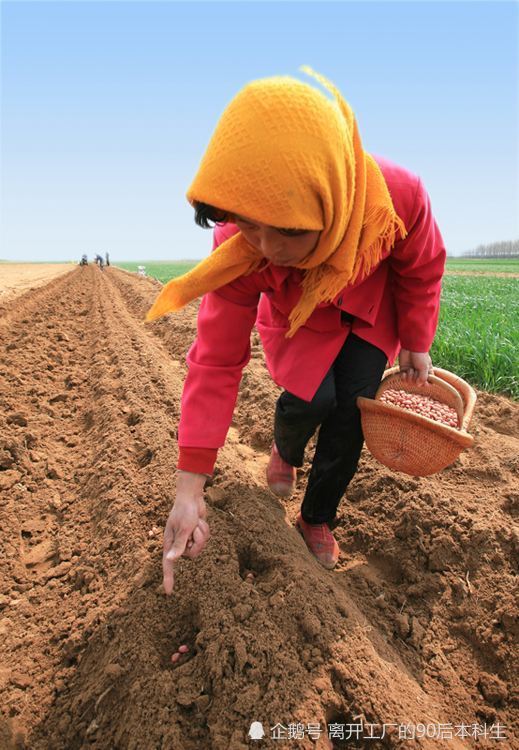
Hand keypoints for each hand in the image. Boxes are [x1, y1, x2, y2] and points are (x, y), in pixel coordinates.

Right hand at [162, 471, 210, 594]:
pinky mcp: (196, 535)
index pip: (168, 564)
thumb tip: (171, 560)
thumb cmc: (184, 511)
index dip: (168, 578)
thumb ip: (178, 545)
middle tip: (194, 528)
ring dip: (202, 534)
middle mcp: (178, 543)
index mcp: (170, 542)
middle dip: (197, 541)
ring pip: (200, 547)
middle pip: (192, 554)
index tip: (168, 592)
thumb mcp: (183, 529)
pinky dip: (205, 530)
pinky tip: (200, 522)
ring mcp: (188, 539)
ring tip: (196, 523)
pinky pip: (205, 539)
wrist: (191, 497)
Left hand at [398, 349, 432, 385]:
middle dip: (415, 378)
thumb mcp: (424, 367)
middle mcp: (419, 374)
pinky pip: (403, 379)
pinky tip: (404, 372)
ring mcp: (411, 372)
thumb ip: (423, 378)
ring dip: (409, 377)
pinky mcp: (404, 370)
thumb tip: (418, 385)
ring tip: (410, 369)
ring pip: (409, 382)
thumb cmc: (420, 356)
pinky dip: (403, 377)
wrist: (411, 347)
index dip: (425, 384)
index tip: (423, 381)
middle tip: (415, 370)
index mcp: (427, 373)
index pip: (427, 383)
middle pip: (417, 384)